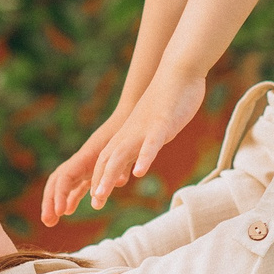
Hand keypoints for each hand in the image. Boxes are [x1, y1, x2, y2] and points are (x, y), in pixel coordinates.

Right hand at [43, 114, 123, 227]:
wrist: (129, 115)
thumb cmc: (129, 130)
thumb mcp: (127, 147)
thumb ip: (122, 164)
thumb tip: (120, 180)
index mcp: (86, 157)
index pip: (64, 177)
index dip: (60, 195)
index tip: (61, 212)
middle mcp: (81, 161)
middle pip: (56, 182)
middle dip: (49, 202)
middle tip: (48, 221)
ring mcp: (84, 165)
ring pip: (63, 185)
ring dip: (56, 202)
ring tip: (51, 221)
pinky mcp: (91, 168)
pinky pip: (76, 185)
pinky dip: (70, 198)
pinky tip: (68, 210)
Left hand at [87, 72, 207, 209]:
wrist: (178, 69)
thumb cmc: (169, 98)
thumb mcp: (154, 127)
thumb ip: (144, 144)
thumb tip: (138, 164)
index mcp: (130, 134)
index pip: (108, 159)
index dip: (100, 179)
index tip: (95, 200)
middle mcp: (132, 132)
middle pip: (109, 160)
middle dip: (99, 182)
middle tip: (94, 204)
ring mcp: (145, 128)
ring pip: (122, 154)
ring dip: (109, 175)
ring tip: (100, 196)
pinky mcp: (162, 122)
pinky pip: (151, 142)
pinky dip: (144, 157)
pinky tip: (140, 173)